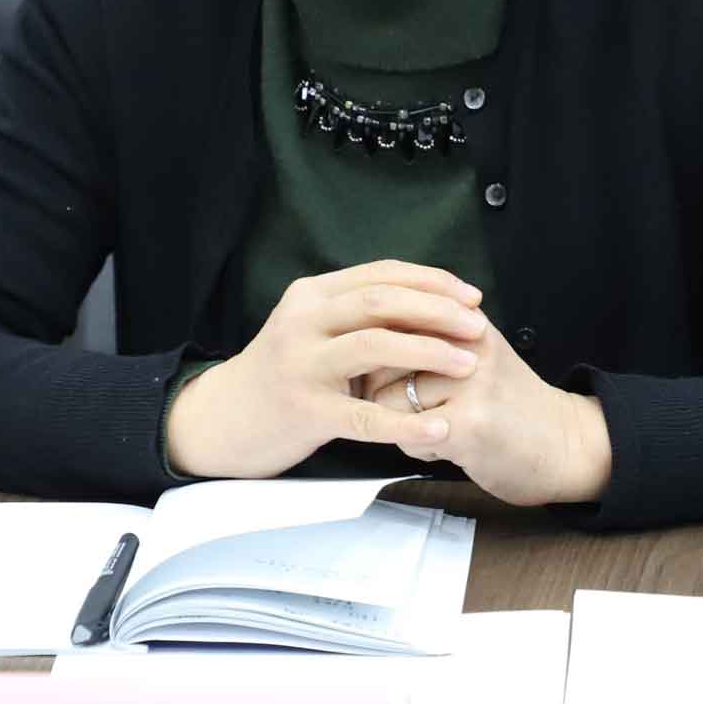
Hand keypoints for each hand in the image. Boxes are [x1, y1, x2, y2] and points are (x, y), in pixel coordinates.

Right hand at [164, 260, 486, 478]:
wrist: (224, 418)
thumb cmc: (283, 373)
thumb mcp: (311, 328)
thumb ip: (356, 312)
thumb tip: (432, 301)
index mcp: (311, 295)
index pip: (381, 274)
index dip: (432, 282)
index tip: (472, 296)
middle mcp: (303, 321)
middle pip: (382, 301)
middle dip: (438, 311)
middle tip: (478, 326)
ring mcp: (302, 365)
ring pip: (375, 345)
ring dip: (430, 352)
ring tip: (469, 365)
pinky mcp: (304, 411)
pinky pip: (364, 416)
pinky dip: (406, 422)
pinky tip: (439, 429)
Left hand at [367, 318, 611, 505]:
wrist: (563, 444)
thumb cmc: (507, 404)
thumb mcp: (473, 352)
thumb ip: (426, 336)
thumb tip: (358, 335)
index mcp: (464, 320)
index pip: (388, 321)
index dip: (377, 355)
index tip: (395, 374)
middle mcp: (467, 342)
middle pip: (379, 362)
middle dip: (385, 391)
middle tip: (422, 408)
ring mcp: (470, 382)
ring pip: (388, 402)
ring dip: (401, 425)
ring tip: (441, 427)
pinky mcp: (469, 422)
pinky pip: (408, 434)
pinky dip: (419, 448)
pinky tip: (450, 447)